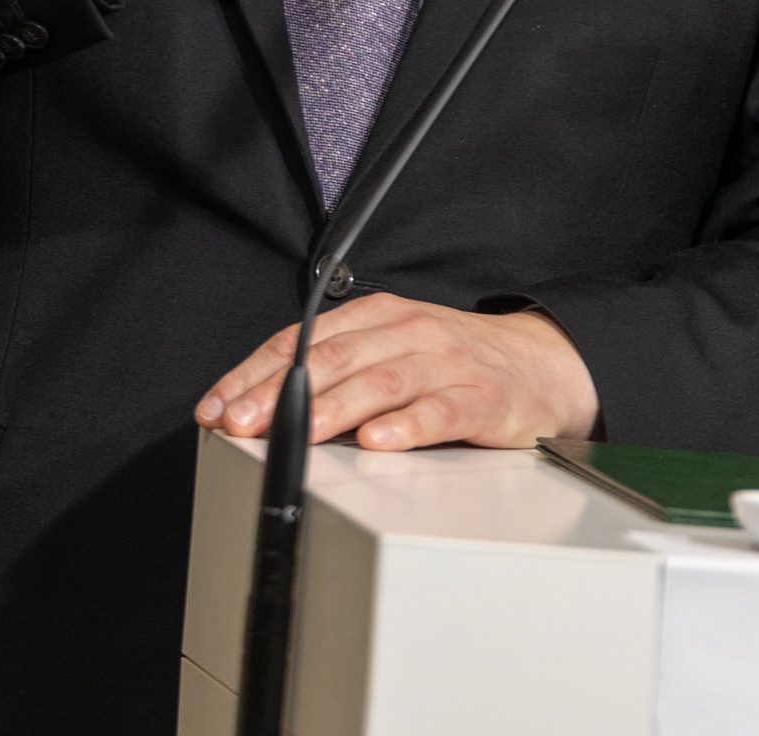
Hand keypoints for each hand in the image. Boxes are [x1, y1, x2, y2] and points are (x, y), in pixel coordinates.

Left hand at [193, 294, 599, 451]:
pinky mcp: (481, 397)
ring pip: (378, 383)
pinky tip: (377, 442)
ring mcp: (444, 362)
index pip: (298, 343)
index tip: (216, 406)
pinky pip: (439, 411)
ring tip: (297, 434)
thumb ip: (335, 371)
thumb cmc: (452, 361)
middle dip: (277, 394)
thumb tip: (261, 405)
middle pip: (329, 361)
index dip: (251, 375)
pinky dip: (406, 426)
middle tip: (241, 423)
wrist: (543, 364)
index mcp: (373, 316)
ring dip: (331, 410)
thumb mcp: (390, 350)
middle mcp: (404, 331)